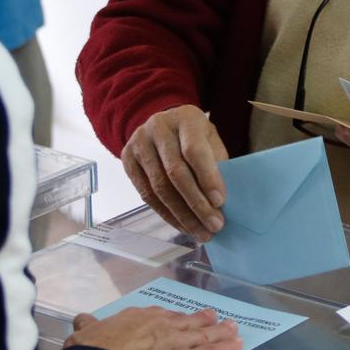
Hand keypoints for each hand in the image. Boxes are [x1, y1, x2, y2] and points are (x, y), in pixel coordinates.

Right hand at [68, 307, 240, 349]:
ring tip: (233, 328)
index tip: (178, 319)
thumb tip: (82, 320)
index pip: (160, 316)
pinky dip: (226, 349)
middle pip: (187, 322)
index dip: (172, 319)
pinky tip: (237, 345)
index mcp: (138, 318)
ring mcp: (176, 342)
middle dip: (202, 320)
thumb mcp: (84, 333)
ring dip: (220, 331)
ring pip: (204, 335)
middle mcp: (161, 325)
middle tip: (214, 317)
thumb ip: (87, 326)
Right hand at [122, 105, 228, 240]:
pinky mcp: (127, 159)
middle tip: (214, 226)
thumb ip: (217, 164)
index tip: (220, 202)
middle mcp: (158, 127)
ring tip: (201, 232)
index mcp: (186, 117)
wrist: (163, 124)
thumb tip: (222, 203)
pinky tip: (183, 225)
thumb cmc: (195, 136)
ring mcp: (139, 143)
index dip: (207, 178)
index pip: (194, 150)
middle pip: (175, 172)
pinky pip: (147, 194)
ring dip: (182, 215)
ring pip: (159, 187)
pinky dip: (167, 214)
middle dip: (197, 204)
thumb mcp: (211, 140)